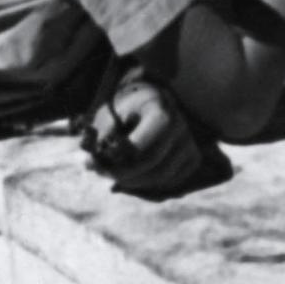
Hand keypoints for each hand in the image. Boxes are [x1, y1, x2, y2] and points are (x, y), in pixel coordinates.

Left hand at [85, 73, 205, 197]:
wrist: (151, 100)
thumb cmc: (125, 108)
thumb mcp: (110, 115)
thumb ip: (101, 139)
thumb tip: (91, 166)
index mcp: (162, 113)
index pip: (142, 151)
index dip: (120, 166)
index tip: (100, 169)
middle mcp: (182, 128)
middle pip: (155, 167)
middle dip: (127, 177)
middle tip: (106, 176)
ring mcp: (190, 143)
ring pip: (163, 178)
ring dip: (137, 183)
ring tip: (116, 176)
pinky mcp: (193, 157)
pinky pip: (172, 181)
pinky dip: (151, 183)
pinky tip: (135, 175)